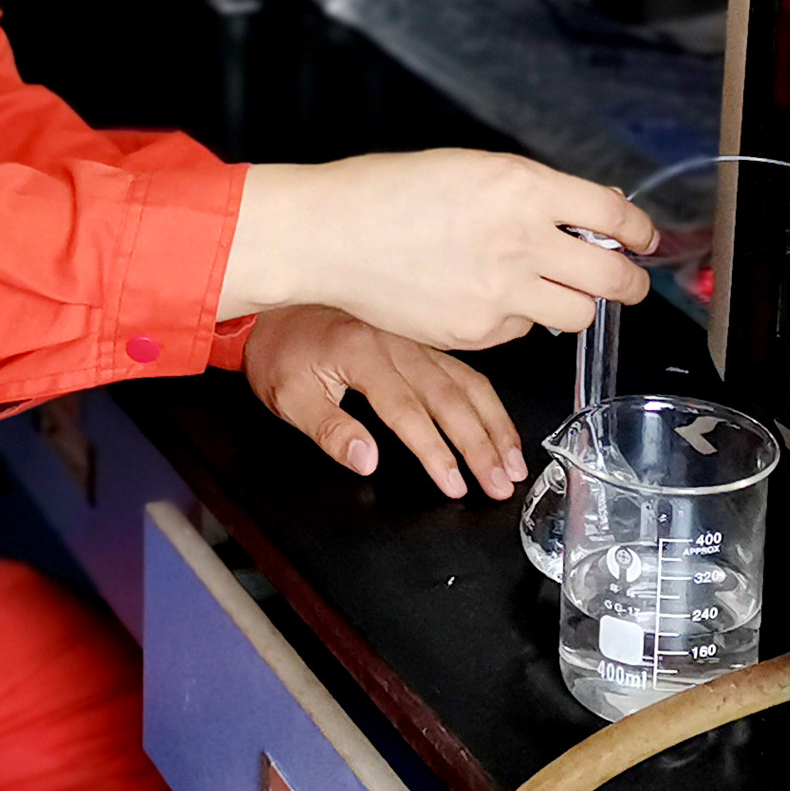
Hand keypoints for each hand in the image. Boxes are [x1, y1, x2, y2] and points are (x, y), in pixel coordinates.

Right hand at [219, 151, 657, 348]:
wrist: (330, 234)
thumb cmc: (389, 192)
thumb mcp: (474, 168)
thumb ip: (536, 192)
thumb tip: (594, 208)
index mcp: (523, 188)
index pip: (615, 215)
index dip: (641, 231)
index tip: (644, 239)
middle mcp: (522, 241)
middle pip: (613, 278)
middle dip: (628, 282)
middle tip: (623, 280)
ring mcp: (501, 292)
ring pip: (576, 315)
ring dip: (573, 303)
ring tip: (547, 289)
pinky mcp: (477, 332)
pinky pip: (522, 332)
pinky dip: (516, 319)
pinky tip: (483, 296)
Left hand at [243, 305, 529, 499]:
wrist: (276, 306)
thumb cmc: (281, 351)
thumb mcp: (288, 397)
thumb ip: (329, 430)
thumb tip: (368, 461)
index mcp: (363, 354)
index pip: (408, 411)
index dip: (435, 451)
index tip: (454, 483)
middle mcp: (396, 343)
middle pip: (450, 398)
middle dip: (481, 445)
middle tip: (501, 483)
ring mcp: (412, 341)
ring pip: (466, 382)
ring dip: (494, 424)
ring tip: (513, 462)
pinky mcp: (418, 343)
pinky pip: (461, 371)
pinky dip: (486, 401)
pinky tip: (500, 424)